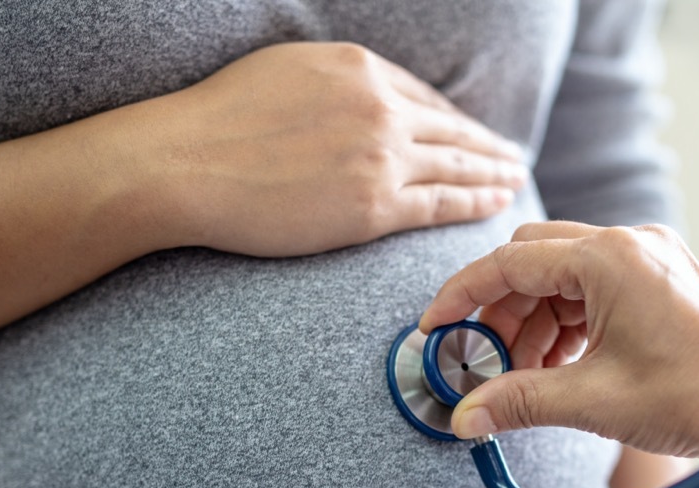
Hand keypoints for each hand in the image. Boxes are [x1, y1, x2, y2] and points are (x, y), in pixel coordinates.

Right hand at [146, 42, 526, 256]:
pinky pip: (438, 205)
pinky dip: (473, 204)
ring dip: (491, 174)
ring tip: (514, 181)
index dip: (450, 119)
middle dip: (486, 145)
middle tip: (512, 157)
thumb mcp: (284, 69)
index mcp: (358, 68)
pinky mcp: (372, 207)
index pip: (421, 97)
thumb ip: (334, 83)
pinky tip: (494, 203)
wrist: (184, 163)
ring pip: (455, 166)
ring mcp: (380, 157)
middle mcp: (380, 107)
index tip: (469, 133)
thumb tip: (358, 98)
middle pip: (450, 129)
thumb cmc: (217, 119)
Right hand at [418, 222, 698, 457]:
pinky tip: (560, 366)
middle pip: (531, 262)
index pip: (508, 263)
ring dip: (533, 324)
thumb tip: (464, 416)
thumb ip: (519, 401)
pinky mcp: (658, 276)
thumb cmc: (695, 397)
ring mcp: (646, 256)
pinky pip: (592, 289)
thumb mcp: (592, 401)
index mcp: (608, 259)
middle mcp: (627, 243)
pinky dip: (565, 324)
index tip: (435, 329)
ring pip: (560, 278)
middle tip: (484, 364)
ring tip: (527, 378)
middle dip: (499, 313)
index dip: (462, 297)